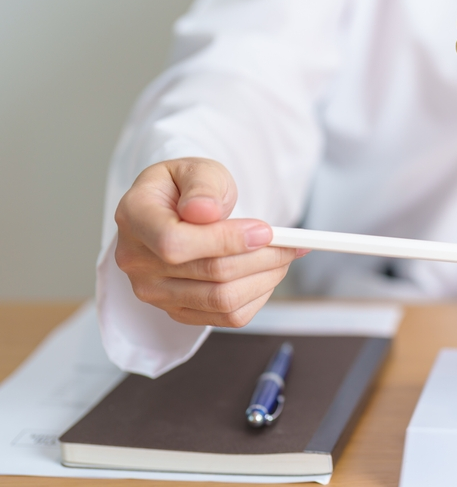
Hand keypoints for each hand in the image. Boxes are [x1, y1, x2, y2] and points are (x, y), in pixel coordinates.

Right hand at [113, 158, 305, 326]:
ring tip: (284, 256)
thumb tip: (203, 212)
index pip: (175, 243)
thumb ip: (202, 187)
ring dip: (265, 278)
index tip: (264, 231)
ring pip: (222, 299)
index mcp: (135, 217)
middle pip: (209, 273)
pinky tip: (268, 273)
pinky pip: (227, 316)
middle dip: (262, 258)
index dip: (226, 241)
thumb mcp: (196, 169)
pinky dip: (257, 296)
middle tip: (291, 243)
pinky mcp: (178, 311)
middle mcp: (136, 260)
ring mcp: (154, 291)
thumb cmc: (189, 188)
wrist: (179, 209)